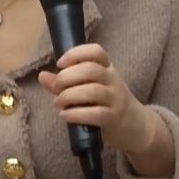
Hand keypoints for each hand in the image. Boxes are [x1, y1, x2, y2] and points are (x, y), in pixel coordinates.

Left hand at [38, 43, 154, 153]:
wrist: (136, 127)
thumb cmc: (107, 104)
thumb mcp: (89, 89)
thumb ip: (65, 83)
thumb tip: (42, 75)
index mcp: (107, 68)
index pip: (96, 52)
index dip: (76, 53)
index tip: (59, 63)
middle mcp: (113, 80)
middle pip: (90, 70)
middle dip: (67, 77)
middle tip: (56, 88)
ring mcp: (115, 99)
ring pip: (92, 91)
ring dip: (69, 96)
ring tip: (59, 103)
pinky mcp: (114, 119)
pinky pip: (96, 114)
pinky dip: (76, 114)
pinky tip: (66, 115)